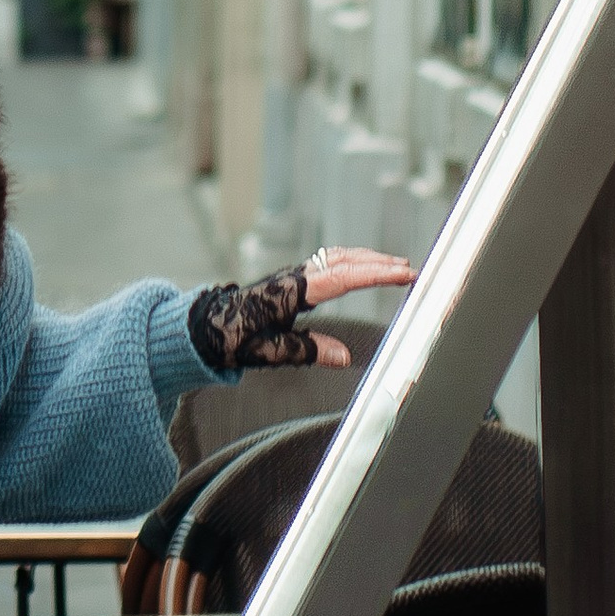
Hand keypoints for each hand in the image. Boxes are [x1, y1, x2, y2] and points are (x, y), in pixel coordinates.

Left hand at [189, 245, 412, 372]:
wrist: (205, 326)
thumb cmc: (232, 337)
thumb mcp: (270, 351)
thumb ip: (308, 351)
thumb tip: (344, 357)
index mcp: (291, 291)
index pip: (341, 277)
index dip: (375, 274)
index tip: (403, 273)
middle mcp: (294, 278)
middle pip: (343, 261)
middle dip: (378, 263)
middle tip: (409, 269)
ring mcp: (292, 277)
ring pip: (335, 259)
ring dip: (365, 259)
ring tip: (393, 266)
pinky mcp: (290, 281)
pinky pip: (326, 263)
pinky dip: (349, 262)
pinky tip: (358, 268)